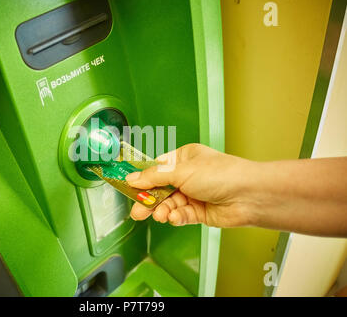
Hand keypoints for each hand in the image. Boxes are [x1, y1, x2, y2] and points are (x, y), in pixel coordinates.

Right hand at [125, 144, 257, 227]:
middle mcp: (188, 176)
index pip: (156, 168)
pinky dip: (176, 217)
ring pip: (168, 204)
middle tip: (137, 210)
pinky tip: (174, 217)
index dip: (142, 179)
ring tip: (157, 215)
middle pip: (160, 189)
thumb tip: (132, 178)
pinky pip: (181, 215)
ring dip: (162, 210)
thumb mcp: (181, 171)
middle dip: (148, 200)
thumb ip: (154, 177)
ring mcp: (193, 194)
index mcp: (184, 159)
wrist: (248, 196)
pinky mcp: (199, 212)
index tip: (128, 187)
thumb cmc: (221, 174)